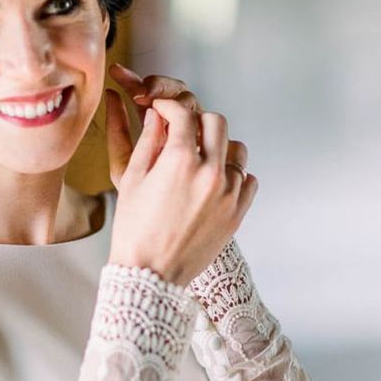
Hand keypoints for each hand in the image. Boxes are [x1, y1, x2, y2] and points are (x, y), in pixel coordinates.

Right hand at [104, 63, 257, 285]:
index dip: (169, 107)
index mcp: (180, 161)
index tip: (163, 110)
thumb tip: (156, 117)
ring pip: (237, 149)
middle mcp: (210, 172)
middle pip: (216, 123)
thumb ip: (148, 141)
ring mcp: (228, 193)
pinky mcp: (237, 212)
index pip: (183, 114)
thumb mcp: (133, 179)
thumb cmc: (135, 228)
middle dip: (196, 120)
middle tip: (182, 131)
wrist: (151, 273)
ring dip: (219, 146)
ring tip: (200, 157)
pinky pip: (247, 179)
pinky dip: (233, 174)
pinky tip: (213, 181)